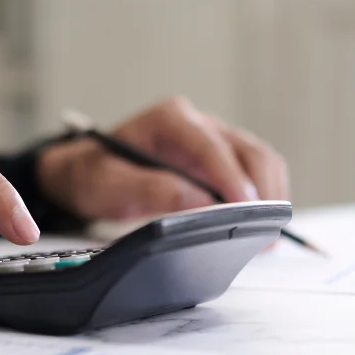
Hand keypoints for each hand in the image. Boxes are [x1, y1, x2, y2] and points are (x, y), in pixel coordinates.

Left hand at [36, 96, 288, 219]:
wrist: (86, 174)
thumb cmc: (94, 176)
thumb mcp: (110, 186)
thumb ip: (152, 190)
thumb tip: (200, 201)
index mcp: (169, 119)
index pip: (211, 146)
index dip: (231, 178)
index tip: (243, 208)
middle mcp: (197, 122)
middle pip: (246, 150)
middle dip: (260, 190)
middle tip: (263, 231)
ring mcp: (212, 138)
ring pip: (258, 159)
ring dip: (269, 194)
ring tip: (266, 234)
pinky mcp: (219, 159)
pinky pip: (253, 172)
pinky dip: (263, 196)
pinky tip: (259, 224)